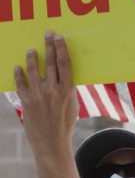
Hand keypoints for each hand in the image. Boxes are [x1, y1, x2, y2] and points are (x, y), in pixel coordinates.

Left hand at [13, 32, 77, 156]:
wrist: (52, 143)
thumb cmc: (65, 125)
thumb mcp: (73, 105)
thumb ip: (67, 89)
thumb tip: (62, 76)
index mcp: (67, 90)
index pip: (64, 64)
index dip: (61, 48)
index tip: (59, 38)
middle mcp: (53, 90)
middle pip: (50, 62)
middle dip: (48, 46)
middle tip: (47, 34)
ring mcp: (38, 96)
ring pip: (33, 70)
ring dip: (31, 58)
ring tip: (30, 50)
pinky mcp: (26, 102)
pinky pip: (21, 84)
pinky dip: (18, 74)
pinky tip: (17, 67)